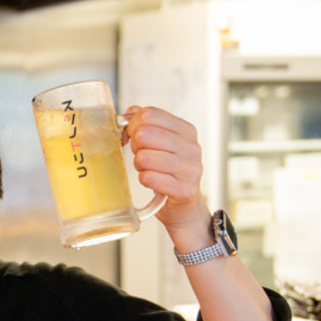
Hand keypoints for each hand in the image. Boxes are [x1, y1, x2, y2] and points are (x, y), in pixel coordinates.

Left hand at [121, 105, 210, 237]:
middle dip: (135, 146)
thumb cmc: (168, 172)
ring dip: (139, 165)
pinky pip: (148, 177)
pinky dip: (144, 179)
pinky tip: (152, 182)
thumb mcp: (161, 143)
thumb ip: (146, 124)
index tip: (133, 136)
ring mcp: (190, 169)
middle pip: (144, 134)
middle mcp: (192, 147)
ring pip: (144, 156)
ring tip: (148, 170)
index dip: (133, 125)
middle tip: (142, 155)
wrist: (183, 207)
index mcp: (186, 131)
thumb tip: (129, 113)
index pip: (149, 114)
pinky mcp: (184, 189)